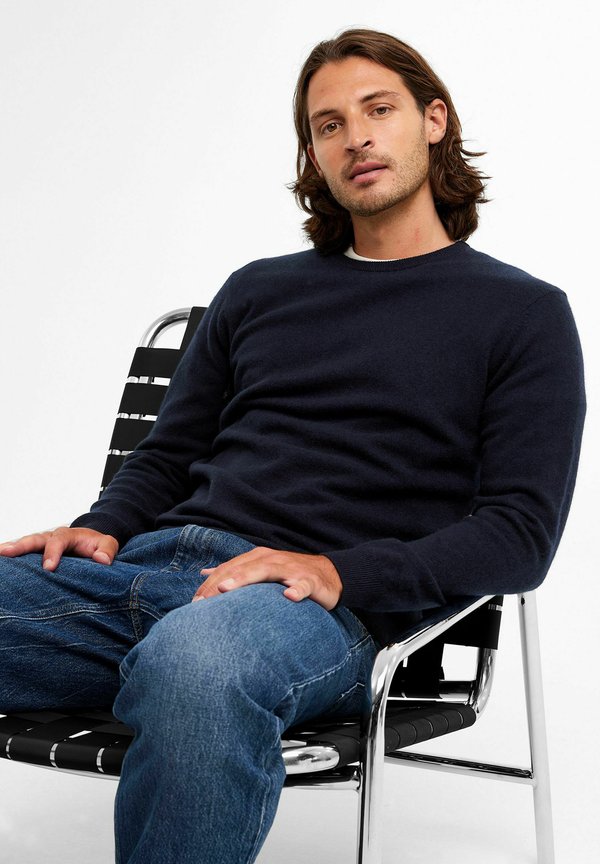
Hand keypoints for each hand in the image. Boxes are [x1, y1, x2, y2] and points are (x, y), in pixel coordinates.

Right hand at [0, 527, 118, 570]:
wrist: (93, 543)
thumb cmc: (98, 545)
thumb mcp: (108, 544)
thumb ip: (108, 550)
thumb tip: (102, 560)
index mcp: (69, 535)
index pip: (58, 541)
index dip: (52, 554)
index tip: (48, 568)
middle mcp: (52, 538)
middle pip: (35, 539)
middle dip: (20, 546)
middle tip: (5, 551)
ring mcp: (43, 546)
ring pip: (26, 545)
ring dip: (11, 549)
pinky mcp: (38, 555)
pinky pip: (24, 556)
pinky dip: (14, 558)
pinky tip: (5, 566)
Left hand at [193, 546, 342, 610]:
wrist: (328, 574)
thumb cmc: (288, 574)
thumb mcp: (259, 570)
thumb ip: (234, 570)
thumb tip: (206, 572)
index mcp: (258, 558)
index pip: (229, 569)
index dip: (211, 584)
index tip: (193, 602)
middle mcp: (272, 559)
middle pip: (243, 568)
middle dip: (222, 581)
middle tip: (203, 598)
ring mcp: (291, 568)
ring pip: (267, 571)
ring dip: (247, 578)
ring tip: (228, 588)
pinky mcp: (310, 580)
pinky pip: (303, 584)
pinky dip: (296, 589)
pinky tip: (289, 596)